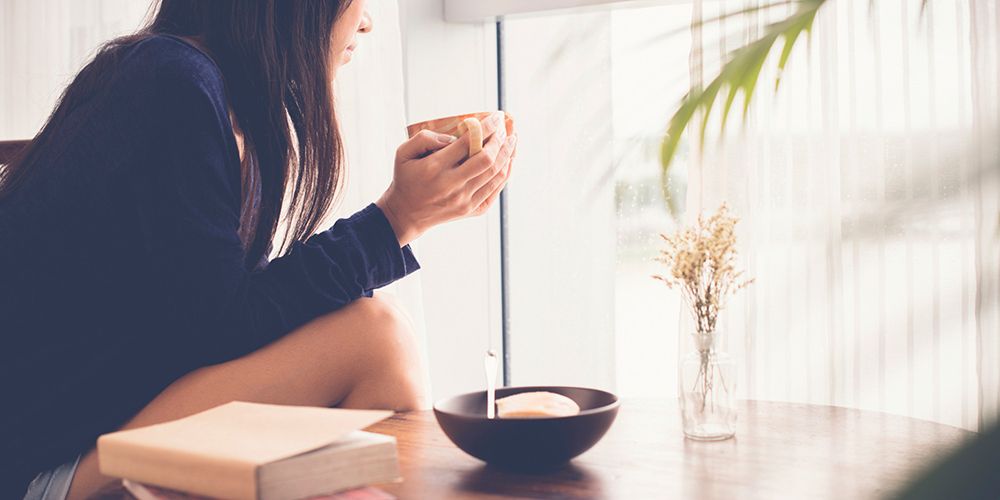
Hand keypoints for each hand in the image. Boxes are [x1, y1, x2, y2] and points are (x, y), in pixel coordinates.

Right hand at [376, 112, 517, 245]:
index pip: (467, 143)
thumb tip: (453, 137)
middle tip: (506, 129)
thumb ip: (424, 138)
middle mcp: (452, 185)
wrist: (406, 214)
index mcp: (434, 168)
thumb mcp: (403, 153)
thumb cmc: (405, 178)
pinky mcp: (471, 210)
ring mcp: (464, 200)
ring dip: (508, 154)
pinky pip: (495, 190)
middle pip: (487, 159)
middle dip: (501, 140)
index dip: (486, 128)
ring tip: (512, 141)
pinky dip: (505, 173)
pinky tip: (508, 160)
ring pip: (495, 174)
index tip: (496, 117)